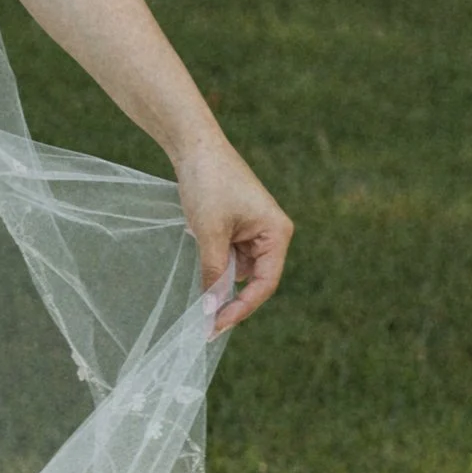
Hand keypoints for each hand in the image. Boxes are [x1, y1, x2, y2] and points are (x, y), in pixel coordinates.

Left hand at [174, 135, 291, 329]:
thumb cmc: (208, 184)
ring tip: (199, 286)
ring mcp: (255, 231)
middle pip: (255, 280)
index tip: (217, 325)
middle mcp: (272, 234)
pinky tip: (201, 262)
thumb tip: (210, 309)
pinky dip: (216, 264)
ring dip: (221, 279)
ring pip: (240, 270)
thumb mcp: (210, 233)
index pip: (265, 283)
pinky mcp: (239, 227)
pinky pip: (230, 256)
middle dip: (231, 298)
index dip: (242, 308)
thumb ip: (214, 272)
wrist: (194, 147)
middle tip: (206, 324)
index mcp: (276, 233)